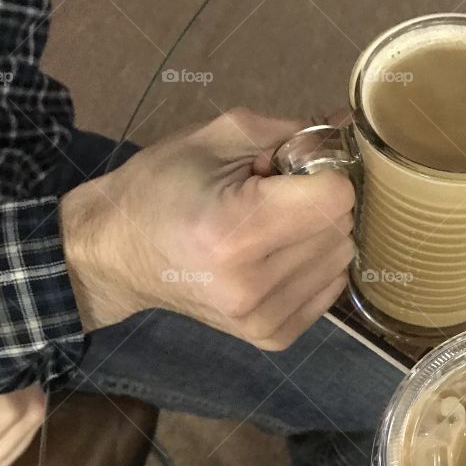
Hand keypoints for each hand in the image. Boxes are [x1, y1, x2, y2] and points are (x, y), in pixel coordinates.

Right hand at [60, 108, 354, 350]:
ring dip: (317, 236)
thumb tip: (347, 126)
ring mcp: (263, 319)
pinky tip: (274, 257)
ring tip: (268, 229)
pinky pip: (330, 289)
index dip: (320, 172)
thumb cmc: (160, 187)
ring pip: (342, 261)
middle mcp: (253, 286)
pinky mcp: (273, 338)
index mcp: (234, 232)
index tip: (286, 169)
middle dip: (318, 203)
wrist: (118, 255)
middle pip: (341, 229)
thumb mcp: (213, 139)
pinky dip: (313, 266)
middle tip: (270, 198)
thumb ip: (287, 131)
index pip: (336, 198)